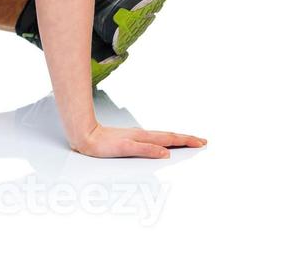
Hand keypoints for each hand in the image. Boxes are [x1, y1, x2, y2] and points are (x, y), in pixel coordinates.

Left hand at [71, 122, 205, 158]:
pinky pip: (153, 138)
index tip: (201, 143)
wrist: (84, 136)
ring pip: (162, 136)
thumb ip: (145, 150)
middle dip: (186, 139)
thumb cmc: (101, 144)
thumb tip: (166, 152)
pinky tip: (162, 142)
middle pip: (169, 136)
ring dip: (177, 138)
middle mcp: (142, 135)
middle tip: (202, 141)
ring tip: (188, 140)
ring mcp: (137, 136)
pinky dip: (164, 139)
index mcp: (144, 137)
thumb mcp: (125, 149)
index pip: (170, 139)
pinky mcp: (130, 138)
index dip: (186, 141)